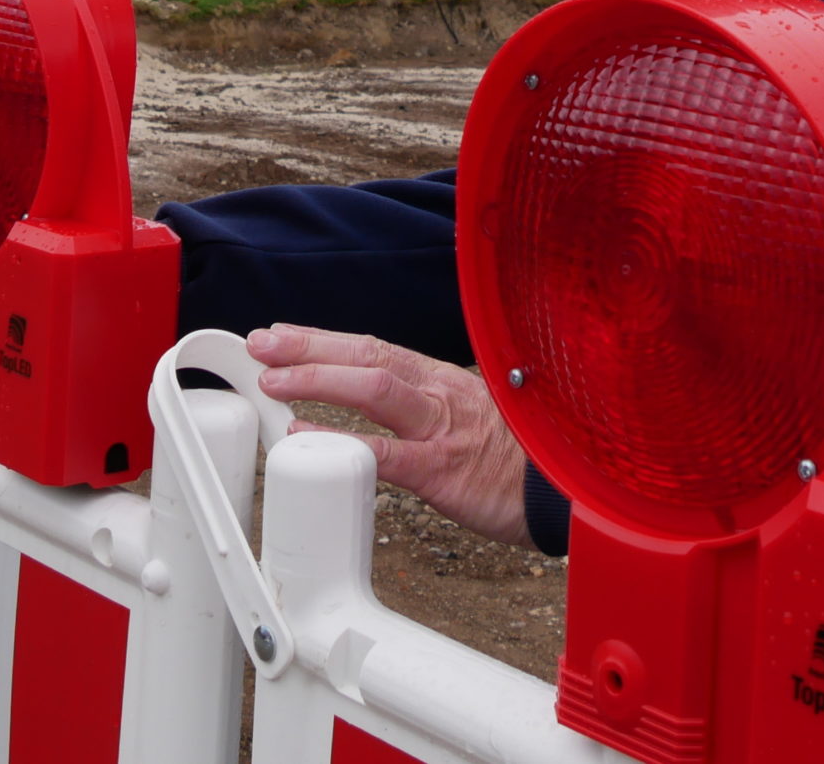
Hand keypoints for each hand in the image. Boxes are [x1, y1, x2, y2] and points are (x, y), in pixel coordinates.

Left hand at [249, 324, 529, 544]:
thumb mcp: (471, 419)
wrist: (562, 490)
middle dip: (311, 345)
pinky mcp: (443, 470)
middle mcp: (438, 394)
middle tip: (261, 341)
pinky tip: (305, 437)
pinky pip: (384, 452)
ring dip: (318, 378)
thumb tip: (383, 408)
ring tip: (273, 380)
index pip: (376, 348)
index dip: (327, 340)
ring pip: (374, 387)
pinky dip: (341, 440)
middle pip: (368, 355)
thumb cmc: (518, 461)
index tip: (286, 334)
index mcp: (441, 382)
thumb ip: (427, 411)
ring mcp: (440, 429)